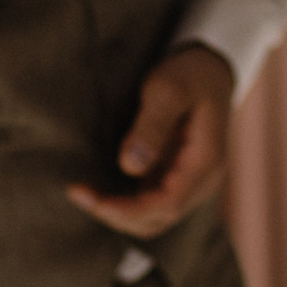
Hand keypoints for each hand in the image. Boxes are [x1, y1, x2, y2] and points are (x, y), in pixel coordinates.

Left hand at [67, 43, 234, 239]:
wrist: (208, 68)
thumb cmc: (188, 73)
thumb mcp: (168, 89)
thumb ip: (151, 126)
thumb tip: (130, 167)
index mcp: (206, 161)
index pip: (169, 204)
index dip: (131, 210)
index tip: (96, 202)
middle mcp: (201, 181)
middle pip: (159, 218)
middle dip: (117, 214)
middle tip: (78, 193)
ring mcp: (188, 183)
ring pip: (153, 218)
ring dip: (117, 213)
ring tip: (83, 193)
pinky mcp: (173, 179)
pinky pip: (148, 204)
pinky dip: (123, 204)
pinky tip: (98, 189)